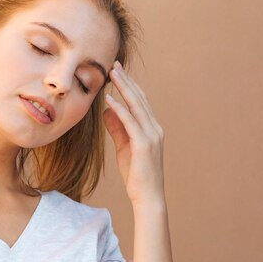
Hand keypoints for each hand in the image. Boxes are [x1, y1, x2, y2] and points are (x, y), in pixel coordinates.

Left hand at [103, 61, 165, 203]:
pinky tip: (109, 99)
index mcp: (152, 129)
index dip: (129, 86)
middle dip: (126, 80)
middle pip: (139, 99)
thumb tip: (107, 111)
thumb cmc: (136, 174)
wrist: (148, 196)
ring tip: (112, 73)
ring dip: (124, 88)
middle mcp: (155, 128)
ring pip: (136, 106)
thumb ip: (117, 128)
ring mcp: (151, 135)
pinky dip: (119, 108)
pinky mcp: (144, 144)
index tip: (118, 72)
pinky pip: (130, 122)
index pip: (140, 102)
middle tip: (114, 64)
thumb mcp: (124, 148)